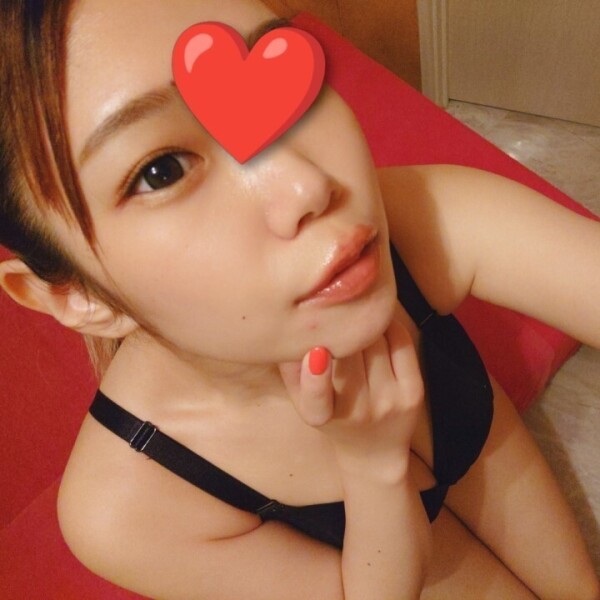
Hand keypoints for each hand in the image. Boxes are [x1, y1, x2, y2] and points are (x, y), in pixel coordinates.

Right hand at [279, 314, 423, 474]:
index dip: (315, 375)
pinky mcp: (414, 391)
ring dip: (364, 321)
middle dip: (342, 326)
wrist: (374, 452)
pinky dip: (388, 324)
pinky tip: (377, 322)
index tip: (315, 352)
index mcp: (323, 417)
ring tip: (355, 312)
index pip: (317, 399)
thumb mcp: (303, 403)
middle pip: (350, 352)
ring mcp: (390, 401)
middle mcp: (359, 411)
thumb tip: (289, 330)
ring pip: (376, 340)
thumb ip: (290, 371)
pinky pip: (400, 340)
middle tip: (335, 305)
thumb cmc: (333, 418)